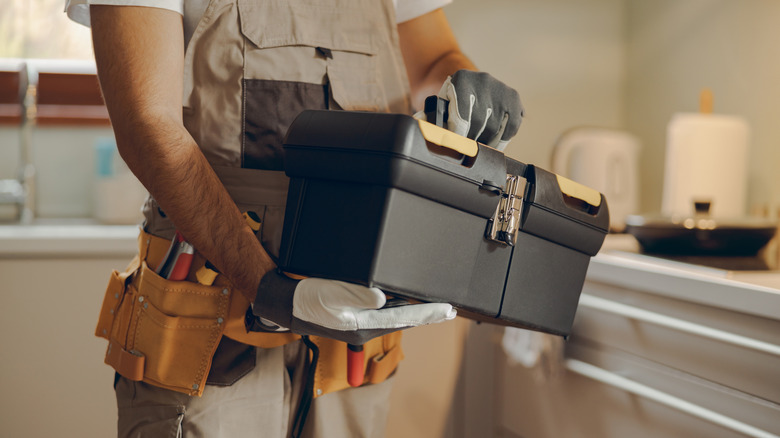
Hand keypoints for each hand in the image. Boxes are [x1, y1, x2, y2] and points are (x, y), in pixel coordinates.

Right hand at [248, 271, 456, 344]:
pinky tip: (405, 298)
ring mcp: (361, 319)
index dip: (428, 313)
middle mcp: (365, 324)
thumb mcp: (331, 296)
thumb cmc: (307, 299)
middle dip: (427, 312)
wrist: (286, 301)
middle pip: (404, 317)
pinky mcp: (356, 312)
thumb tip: (383, 298)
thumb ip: (357, 296)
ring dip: (414, 308)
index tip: (448, 309)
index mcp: (363, 324)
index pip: (404, 318)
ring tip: (433, 304)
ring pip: (395, 313)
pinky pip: (384, 309)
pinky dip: (398, 303)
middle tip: (449, 307)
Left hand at [438, 70, 523, 150]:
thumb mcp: (444, 102)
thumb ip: (439, 117)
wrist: (472, 82)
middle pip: (478, 122)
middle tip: (467, 149)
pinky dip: (504, 138)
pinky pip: (513, 124)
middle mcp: (483, 81)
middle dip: (471, 139)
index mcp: (462, 80)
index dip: (458, 135)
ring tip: (479, 146)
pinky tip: (496, 142)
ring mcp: (500, 88)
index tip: (456, 148)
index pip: (461, 115)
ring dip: (486, 142)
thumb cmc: (454, 98)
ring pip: (494, 126)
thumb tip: (440, 136)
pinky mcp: (513, 97)